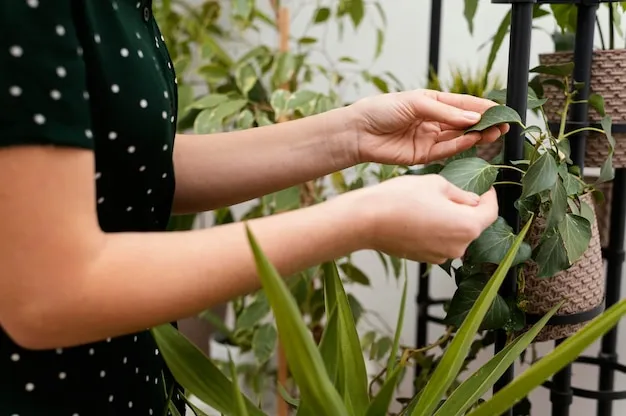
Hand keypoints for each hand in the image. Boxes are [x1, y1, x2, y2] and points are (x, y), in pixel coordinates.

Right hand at [342, 175, 498, 263]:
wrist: (367, 221)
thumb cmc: (399, 199)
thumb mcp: (436, 184)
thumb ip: (460, 194)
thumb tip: (471, 200)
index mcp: (467, 225)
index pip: (490, 212)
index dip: (490, 197)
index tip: (486, 189)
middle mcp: (458, 246)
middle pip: (473, 225)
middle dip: (468, 209)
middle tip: (453, 192)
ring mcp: (441, 256)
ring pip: (455, 234)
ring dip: (451, 220)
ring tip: (432, 203)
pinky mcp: (425, 258)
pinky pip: (440, 242)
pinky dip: (436, 230)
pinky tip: (420, 216)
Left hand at [349, 89, 509, 164]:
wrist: (358, 132)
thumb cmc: (381, 110)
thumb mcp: (415, 103)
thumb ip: (445, 113)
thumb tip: (473, 119)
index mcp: (431, 102)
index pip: (462, 105)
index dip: (482, 108)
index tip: (501, 110)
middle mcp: (433, 121)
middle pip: (464, 123)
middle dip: (484, 124)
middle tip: (503, 125)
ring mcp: (429, 138)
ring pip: (459, 138)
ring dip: (477, 136)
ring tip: (494, 132)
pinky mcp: (423, 155)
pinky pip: (446, 150)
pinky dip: (461, 146)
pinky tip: (474, 140)